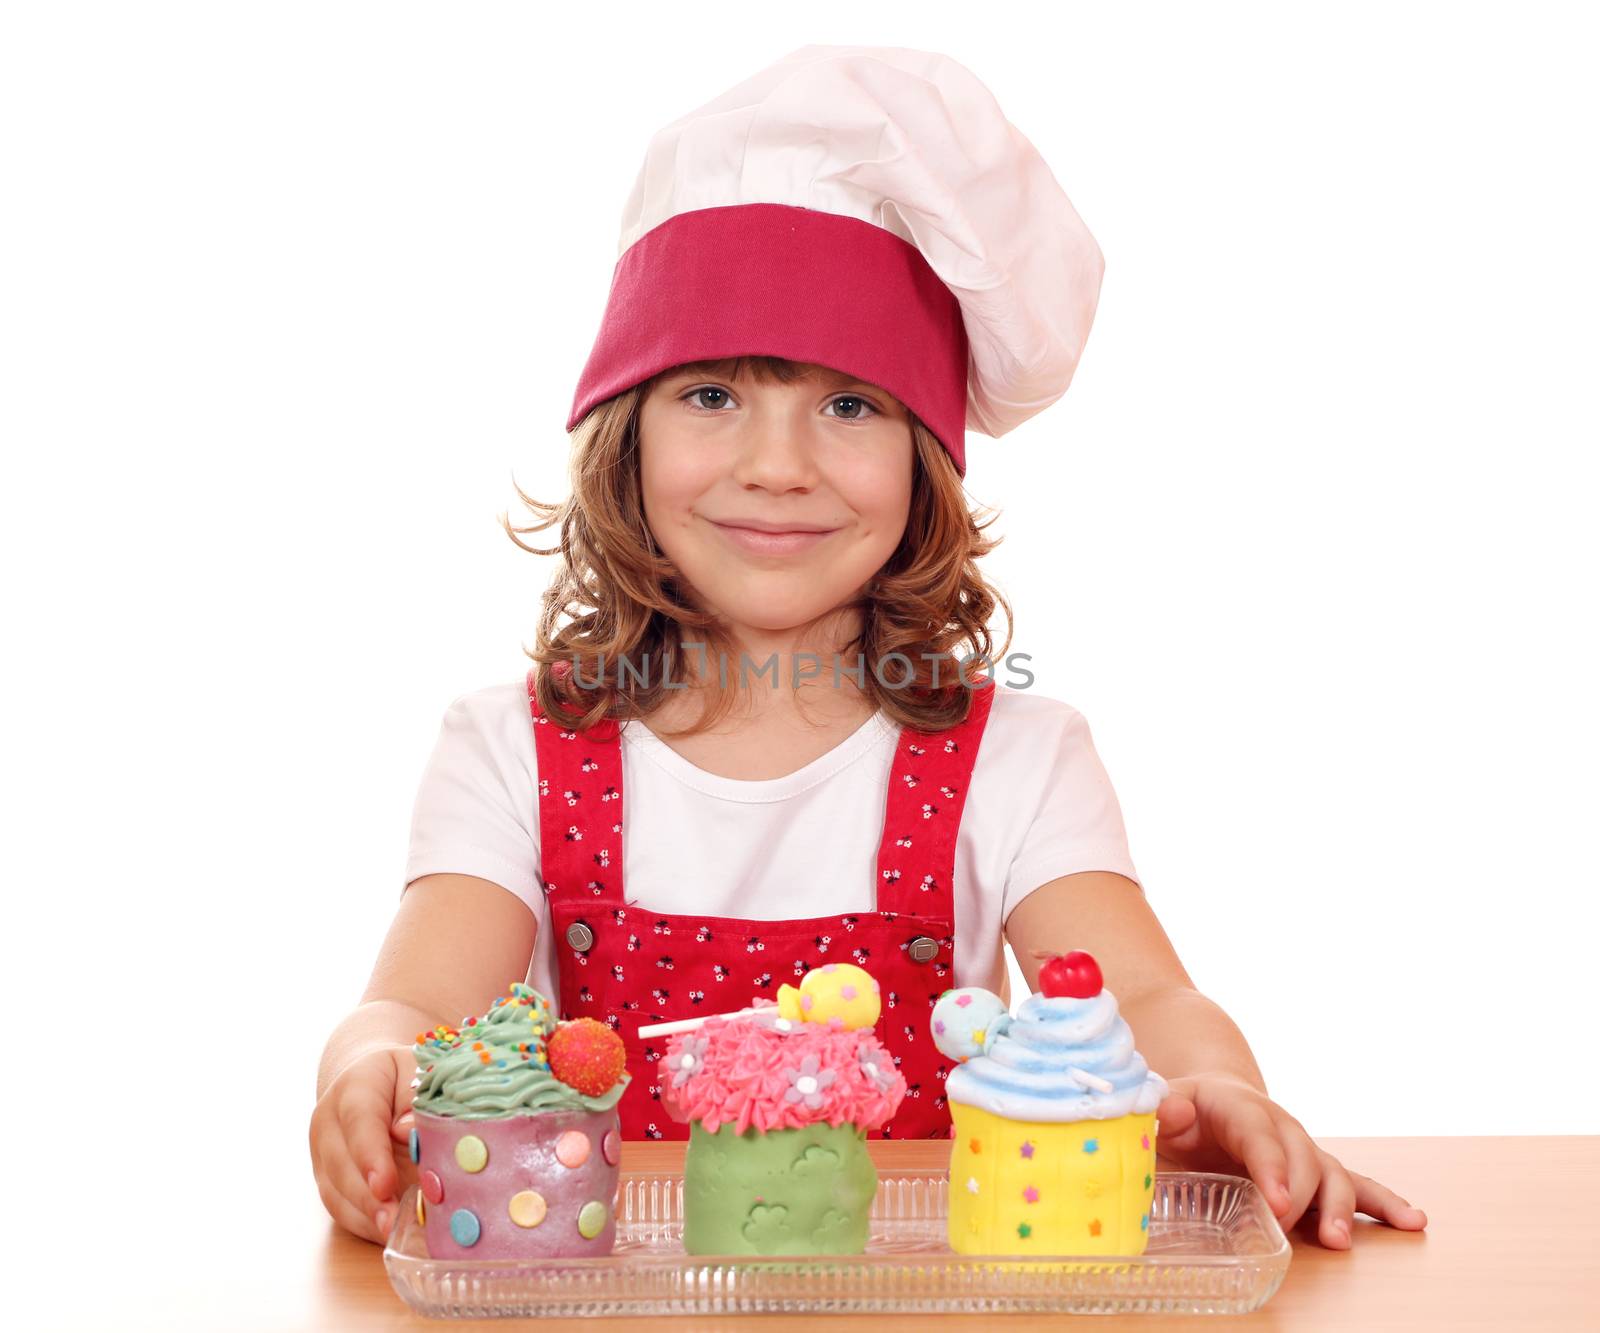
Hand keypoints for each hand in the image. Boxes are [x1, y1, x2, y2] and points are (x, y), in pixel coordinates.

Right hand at [308, 1045, 417, 1243]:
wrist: (370, 1080)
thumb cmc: (403, 1076)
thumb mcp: (417, 1070)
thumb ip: (415, 1097)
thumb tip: (408, 1132)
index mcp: (353, 1086)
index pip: (359, 1121)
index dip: (370, 1155)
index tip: (385, 1184)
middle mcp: (328, 1122)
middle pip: (342, 1164)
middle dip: (368, 1198)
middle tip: (394, 1221)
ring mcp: (322, 1154)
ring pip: (337, 1193)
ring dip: (366, 1217)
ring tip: (394, 1234)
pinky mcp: (328, 1181)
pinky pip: (341, 1210)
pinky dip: (366, 1225)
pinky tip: (390, 1234)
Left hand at [1155, 1074, 1427, 1248]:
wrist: (1208, 1099)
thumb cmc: (1181, 1112)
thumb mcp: (1164, 1105)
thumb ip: (1161, 1109)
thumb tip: (1169, 1111)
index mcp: (1238, 1107)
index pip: (1259, 1134)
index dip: (1271, 1167)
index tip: (1276, 1201)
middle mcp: (1280, 1125)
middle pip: (1301, 1158)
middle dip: (1302, 1195)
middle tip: (1296, 1228)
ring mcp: (1302, 1148)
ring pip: (1332, 1174)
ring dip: (1340, 1208)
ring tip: (1337, 1241)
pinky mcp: (1316, 1170)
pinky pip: (1356, 1185)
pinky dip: (1384, 1203)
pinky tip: (1413, 1221)